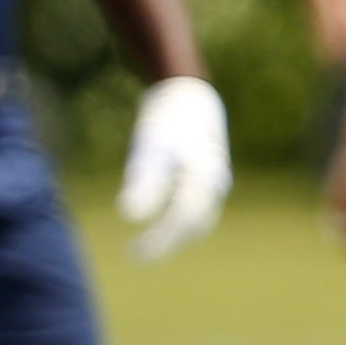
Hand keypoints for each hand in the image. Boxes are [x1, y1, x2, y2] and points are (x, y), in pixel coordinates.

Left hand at [116, 74, 232, 260]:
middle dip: (167, 242)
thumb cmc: (166, 118)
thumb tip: (129, 216)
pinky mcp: (208, 173)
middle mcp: (216, 181)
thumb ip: (144, 181)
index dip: (162, 240)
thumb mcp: (150, 148)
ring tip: (146, 245)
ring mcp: (216, 177)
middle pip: (194, 223)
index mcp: (204, 177)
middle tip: (136, 254)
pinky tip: (161, 223)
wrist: (186, 89)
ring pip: (200, 217)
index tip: (135, 254)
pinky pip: (198, 206)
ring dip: (175, 234)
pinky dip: (180, 220)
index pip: (183, 220)